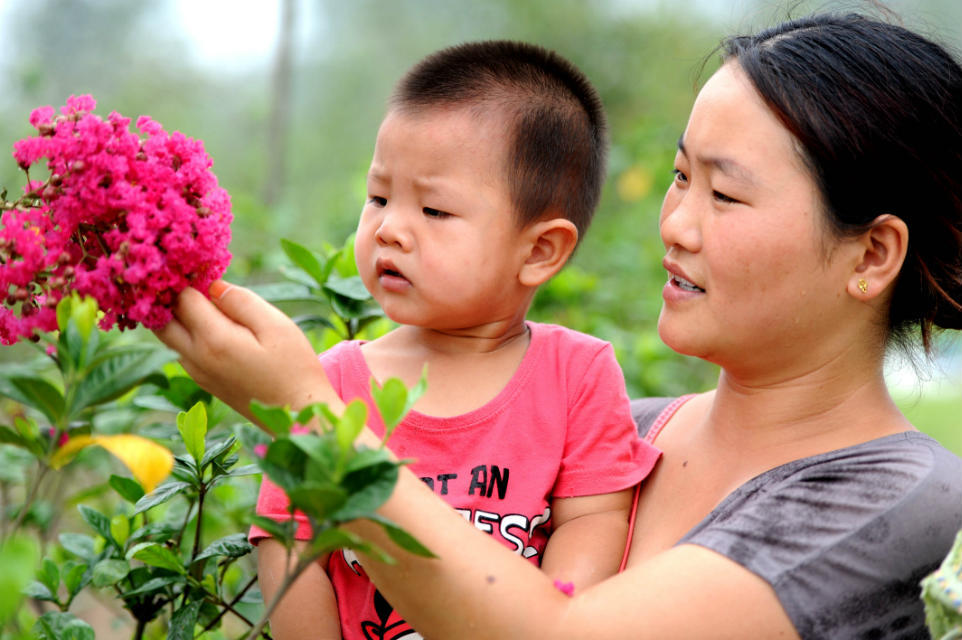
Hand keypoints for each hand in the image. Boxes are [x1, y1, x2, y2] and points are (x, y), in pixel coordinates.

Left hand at [154, 281, 343, 422]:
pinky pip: (181, 350)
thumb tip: (213, 285)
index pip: (184, 297)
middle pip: (162, 318)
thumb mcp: (276, 325)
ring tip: (202, 298)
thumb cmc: (294, 367)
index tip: (203, 265)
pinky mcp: (204, 381)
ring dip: (177, 315)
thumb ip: (241, 301)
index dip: (192, 277)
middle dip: (170, 295)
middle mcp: (197, 358)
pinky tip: (210, 323)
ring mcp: (197, 373)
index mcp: (214, 340)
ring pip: (168, 336)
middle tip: (191, 278)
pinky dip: (186, 332)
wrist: (297, 415)